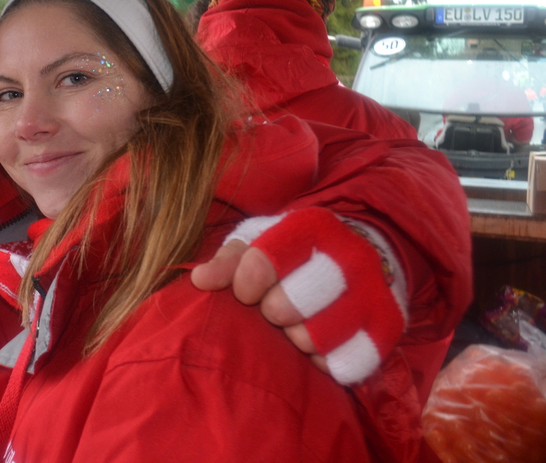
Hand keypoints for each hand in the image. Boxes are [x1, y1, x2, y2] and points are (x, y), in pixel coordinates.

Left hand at [191, 209, 405, 384]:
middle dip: (271, 313)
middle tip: (274, 309)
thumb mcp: (257, 242)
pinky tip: (319, 346)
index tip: (245, 290)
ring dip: (295, 339)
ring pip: (316, 339)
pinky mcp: (390, 329)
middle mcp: (351, 254)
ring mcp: (376, 292)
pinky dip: (325, 361)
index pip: (264, 261)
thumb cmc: (295, 252)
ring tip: (296, 327)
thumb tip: (201, 280)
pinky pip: (347, 364)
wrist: (358, 256)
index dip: (245, 283)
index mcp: (313, 225)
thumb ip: (228, 261)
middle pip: (287, 306)